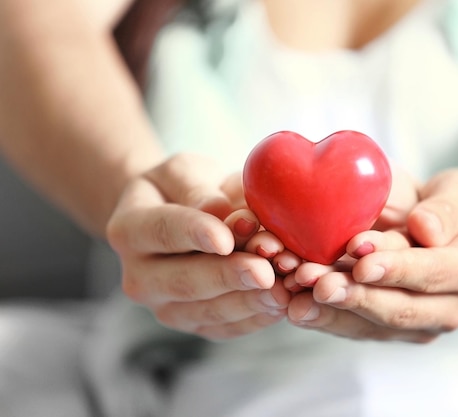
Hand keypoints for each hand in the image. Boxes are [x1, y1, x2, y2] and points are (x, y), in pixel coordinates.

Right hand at [106, 154, 293, 339]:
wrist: (177, 216)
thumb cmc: (185, 187)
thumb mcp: (185, 172)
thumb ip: (200, 189)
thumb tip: (223, 212)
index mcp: (129, 228)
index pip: (162, 231)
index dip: (195, 234)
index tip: (226, 238)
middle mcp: (139, 276)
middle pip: (186, 280)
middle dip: (229, 276)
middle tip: (264, 270)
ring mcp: (165, 306)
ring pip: (208, 311)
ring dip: (249, 301)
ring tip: (282, 288)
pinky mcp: (194, 325)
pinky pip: (226, 328)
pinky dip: (256, 317)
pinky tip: (283, 302)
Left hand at [286, 169, 457, 342]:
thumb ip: (447, 210)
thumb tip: (423, 227)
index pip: (434, 272)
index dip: (397, 269)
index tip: (361, 261)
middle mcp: (452, 308)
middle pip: (400, 309)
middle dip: (354, 297)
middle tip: (315, 282)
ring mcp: (424, 324)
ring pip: (373, 324)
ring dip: (333, 311)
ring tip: (297, 294)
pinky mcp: (397, 329)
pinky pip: (360, 327)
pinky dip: (327, 316)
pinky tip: (296, 305)